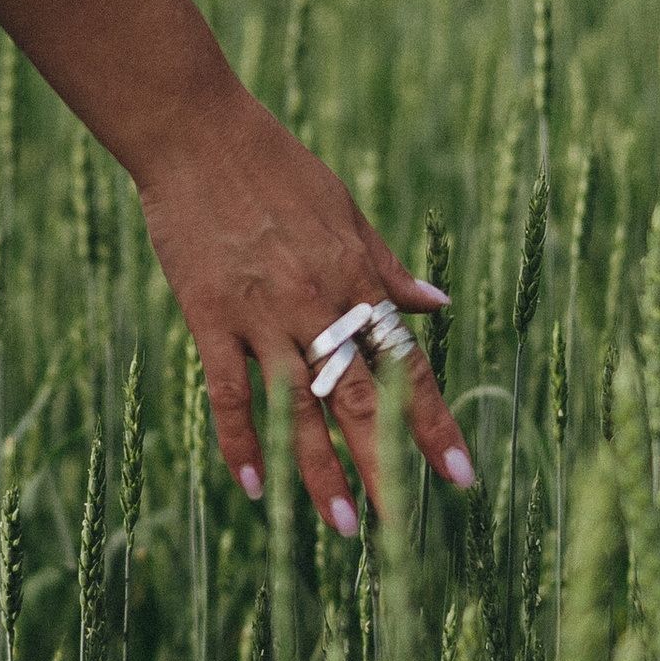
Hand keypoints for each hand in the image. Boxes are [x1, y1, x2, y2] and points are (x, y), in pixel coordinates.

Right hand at [137, 81, 473, 533]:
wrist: (199, 134)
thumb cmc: (276, 167)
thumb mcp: (347, 210)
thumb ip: (388, 267)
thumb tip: (439, 304)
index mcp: (356, 280)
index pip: (406, 367)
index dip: (434, 424)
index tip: (461, 474)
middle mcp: (318, 304)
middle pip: (359, 399)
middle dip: (386, 465)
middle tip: (406, 527)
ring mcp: (262, 315)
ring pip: (298, 408)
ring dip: (320, 472)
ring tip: (342, 527)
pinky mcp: (210, 316)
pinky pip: (229, 392)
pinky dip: (242, 442)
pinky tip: (255, 488)